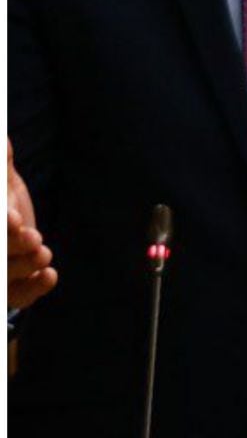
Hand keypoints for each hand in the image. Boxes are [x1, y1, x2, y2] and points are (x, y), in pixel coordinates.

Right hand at [8, 138, 57, 309]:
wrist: (8, 213)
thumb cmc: (3, 193)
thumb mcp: (4, 174)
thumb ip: (3, 161)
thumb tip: (5, 141)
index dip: (3, 226)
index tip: (13, 220)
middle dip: (11, 249)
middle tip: (35, 240)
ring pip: (2, 277)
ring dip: (23, 267)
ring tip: (45, 254)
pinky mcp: (10, 282)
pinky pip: (15, 296)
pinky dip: (31, 291)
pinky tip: (50, 276)